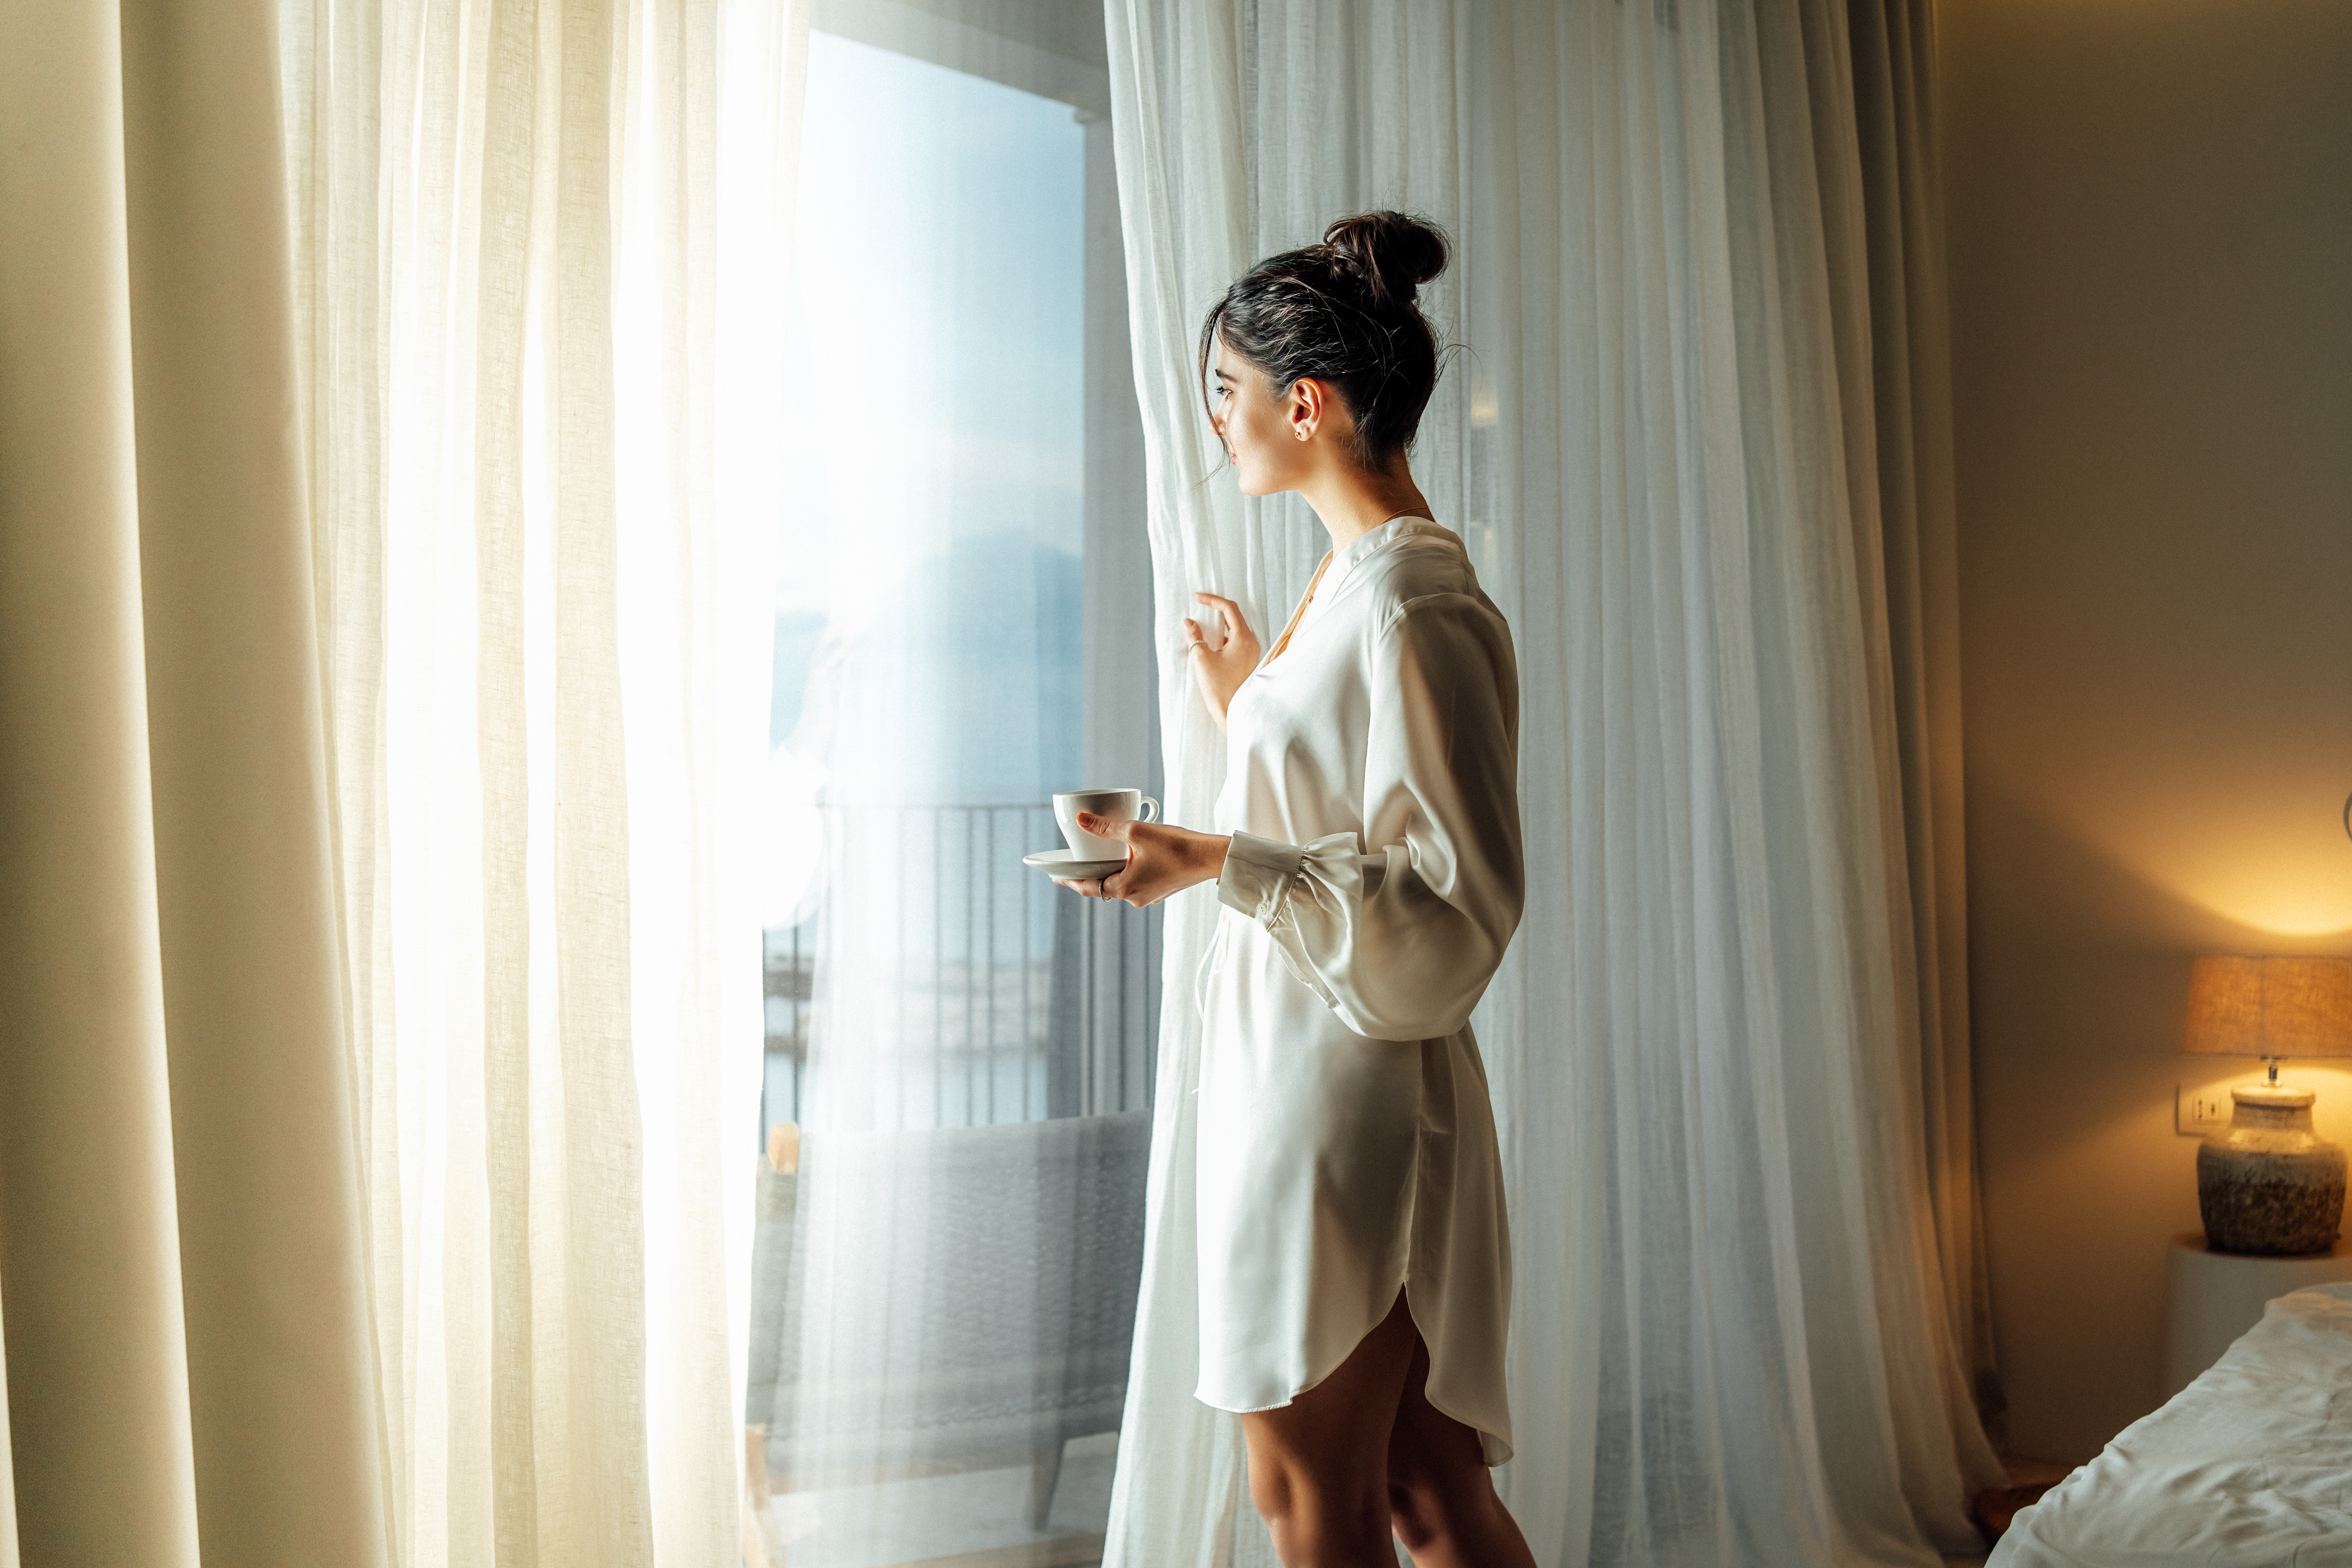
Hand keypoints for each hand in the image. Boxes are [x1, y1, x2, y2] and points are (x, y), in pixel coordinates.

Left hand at [1050, 812, 1229, 907]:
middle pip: (1102, 887)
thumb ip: (1106, 827)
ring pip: (1120, 885)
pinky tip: (1129, 858)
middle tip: (1074, 865)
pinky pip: (1136, 883)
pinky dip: (1127, 873)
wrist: (1211, 857)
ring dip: (1110, 873)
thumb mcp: (1137, 832)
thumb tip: (1081, 819)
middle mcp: (1135, 898)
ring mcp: (1149, 897)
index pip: (1087, 887)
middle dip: (1088, 876)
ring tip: (1100, 859)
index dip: (1070, 881)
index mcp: (1125, 888)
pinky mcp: (1161, 891)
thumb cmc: (1177, 846)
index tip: (1056, 877)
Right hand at [1182, 592, 1259, 732]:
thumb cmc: (1220, 689)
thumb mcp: (1202, 658)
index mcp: (1244, 638)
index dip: (1212, 600)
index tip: (1197, 597)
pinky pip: (1232, 644)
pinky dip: (1218, 642)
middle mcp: (1251, 643)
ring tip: (1196, 633)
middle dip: (1213, 612)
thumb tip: (1189, 622)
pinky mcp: (1246, 662)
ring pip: (1231, 631)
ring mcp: (1250, 653)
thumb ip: (1194, 636)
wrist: (1233, 715)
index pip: (1229, 608)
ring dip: (1214, 629)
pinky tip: (1202, 648)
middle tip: (1198, 608)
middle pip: (1233, 617)